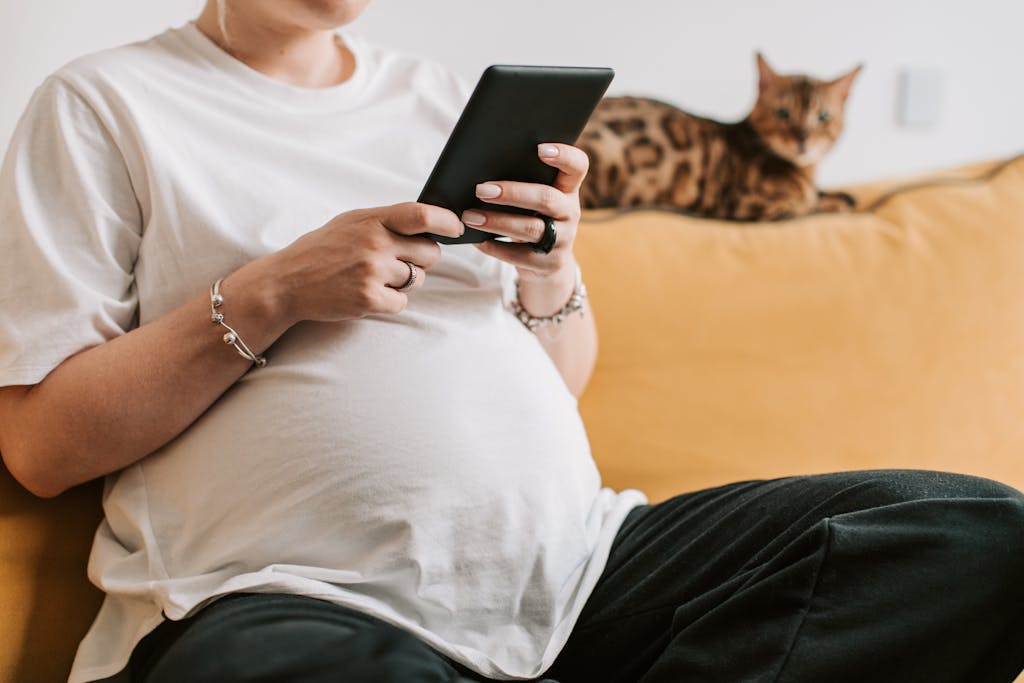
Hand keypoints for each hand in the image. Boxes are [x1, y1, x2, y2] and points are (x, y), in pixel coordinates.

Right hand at [259, 202, 462, 323]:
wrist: (287, 282)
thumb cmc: (322, 250)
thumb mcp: (351, 222)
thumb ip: (386, 221)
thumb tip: (429, 221)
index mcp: (372, 219)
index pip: (423, 215)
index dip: (447, 222)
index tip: (456, 227)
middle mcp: (375, 243)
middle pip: (430, 253)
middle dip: (423, 259)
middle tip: (400, 262)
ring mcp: (372, 271)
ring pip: (417, 279)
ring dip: (403, 282)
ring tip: (373, 277)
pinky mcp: (369, 298)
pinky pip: (402, 302)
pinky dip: (390, 302)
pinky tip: (368, 294)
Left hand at [464, 143, 587, 287]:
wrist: (547, 262)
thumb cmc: (532, 217)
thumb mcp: (534, 198)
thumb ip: (521, 181)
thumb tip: (480, 169)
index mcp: (568, 188)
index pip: (577, 166)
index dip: (564, 155)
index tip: (540, 148)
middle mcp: (570, 212)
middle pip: (546, 198)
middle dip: (512, 193)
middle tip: (481, 189)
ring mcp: (563, 240)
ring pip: (530, 229)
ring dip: (496, 221)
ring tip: (470, 216)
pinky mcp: (549, 263)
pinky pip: (519, 256)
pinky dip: (494, 247)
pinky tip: (477, 239)